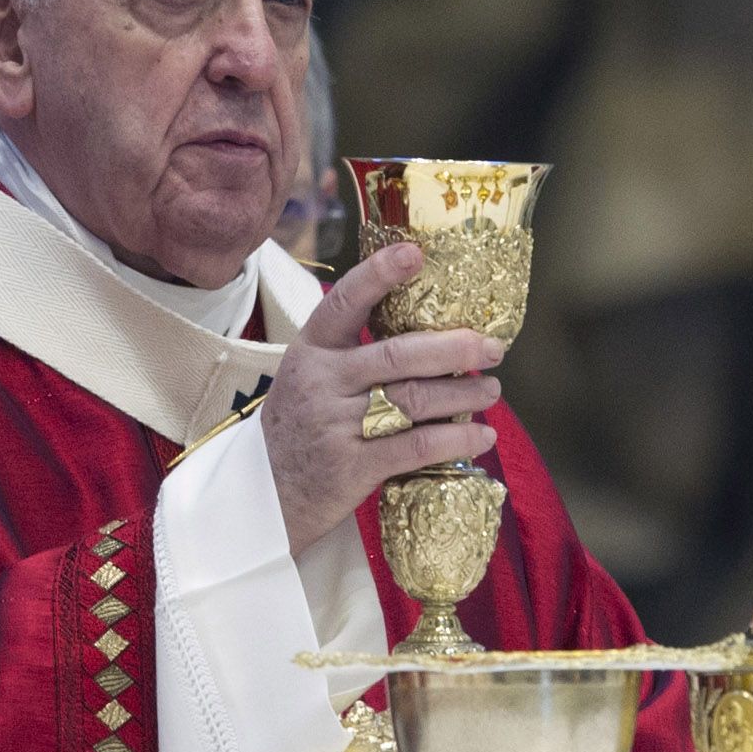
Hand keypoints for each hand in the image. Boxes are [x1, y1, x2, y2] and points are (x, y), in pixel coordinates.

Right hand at [264, 241, 504, 554]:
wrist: (260, 497)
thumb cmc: (300, 430)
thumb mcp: (311, 381)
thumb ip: (356, 357)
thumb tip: (435, 334)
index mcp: (310, 352)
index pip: (344, 303)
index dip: (379, 276)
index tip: (415, 254)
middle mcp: (321, 383)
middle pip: (399, 355)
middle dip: (454, 349)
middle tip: (492, 348)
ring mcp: (335, 426)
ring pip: (415, 399)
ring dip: (464, 394)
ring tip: (491, 391)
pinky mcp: (352, 468)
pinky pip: (417, 446)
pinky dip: (456, 439)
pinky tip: (481, 436)